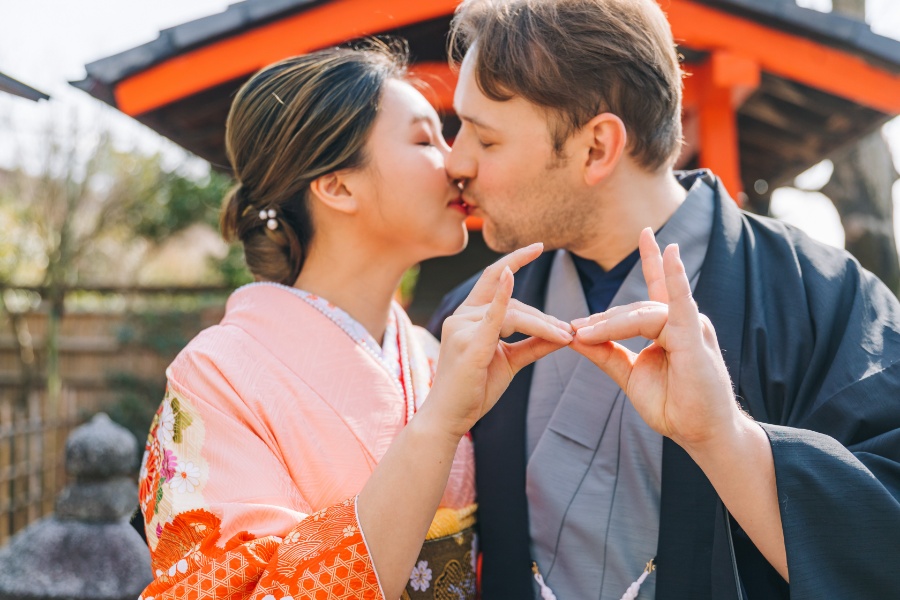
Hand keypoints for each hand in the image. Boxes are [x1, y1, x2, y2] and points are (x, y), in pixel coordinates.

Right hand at [429, 244, 572, 438]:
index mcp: (469, 316)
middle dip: (543, 317)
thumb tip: (564, 333)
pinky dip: (501, 295)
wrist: (450, 417)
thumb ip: (533, 344)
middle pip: (512, 303)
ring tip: (566, 336)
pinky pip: (491, 316)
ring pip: (512, 313)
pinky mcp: (470, 344)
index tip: (538, 246)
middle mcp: (462, 316)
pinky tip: (511, 276)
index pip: (494, 279)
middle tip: (570, 331)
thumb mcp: (510, 360)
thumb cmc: (475, 389)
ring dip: (543, 324)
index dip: (515, 260)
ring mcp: (463, 328)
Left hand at [570, 228, 740, 449]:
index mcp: (671, 327)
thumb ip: (606, 354)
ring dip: (610, 323)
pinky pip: (679, 304)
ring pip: (642, 313)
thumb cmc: (674, 406)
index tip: (646, 233)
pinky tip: (669, 254)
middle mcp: (684, 321)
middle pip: (634, 308)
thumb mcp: (631, 376)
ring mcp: (691, 327)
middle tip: (574, 331)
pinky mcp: (695, 337)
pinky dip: (674, 278)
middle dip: (602, 320)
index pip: (658, 286)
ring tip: (584, 333)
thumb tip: (575, 336)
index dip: (652, 259)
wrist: (701, 434)